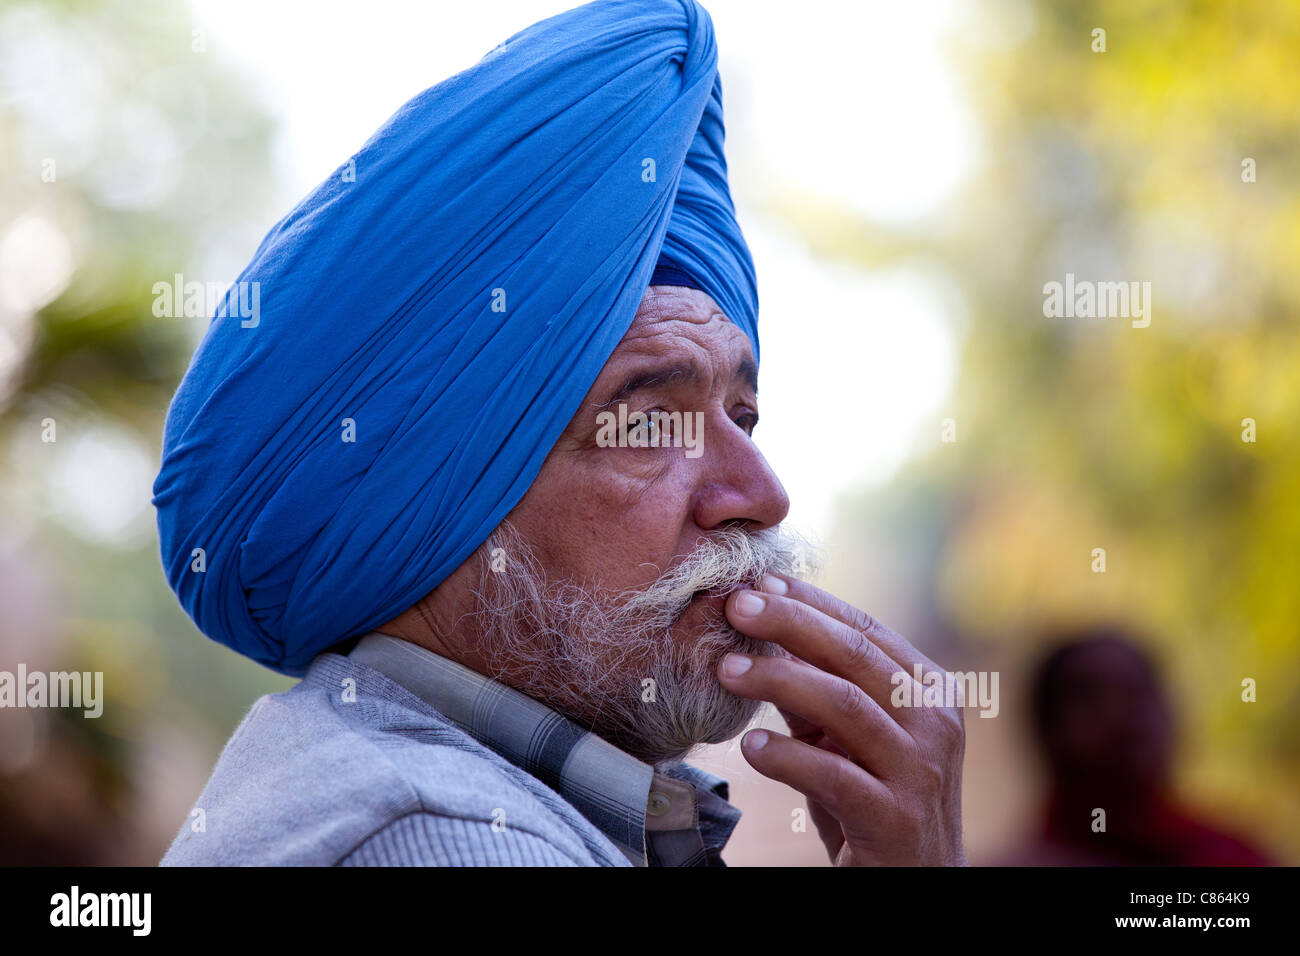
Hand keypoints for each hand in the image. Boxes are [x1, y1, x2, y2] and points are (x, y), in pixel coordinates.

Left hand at [718, 573, 966, 865]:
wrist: (918, 887)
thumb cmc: (874, 804)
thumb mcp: (846, 738)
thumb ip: (814, 690)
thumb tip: (760, 634)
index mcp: (929, 690)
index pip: (865, 629)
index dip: (810, 603)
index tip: (758, 583)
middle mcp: (935, 722)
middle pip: (854, 655)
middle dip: (790, 624)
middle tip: (734, 606)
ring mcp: (921, 771)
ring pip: (844, 706)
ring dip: (778, 681)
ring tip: (725, 670)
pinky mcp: (896, 819)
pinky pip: (833, 776)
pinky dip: (787, 756)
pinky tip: (750, 746)